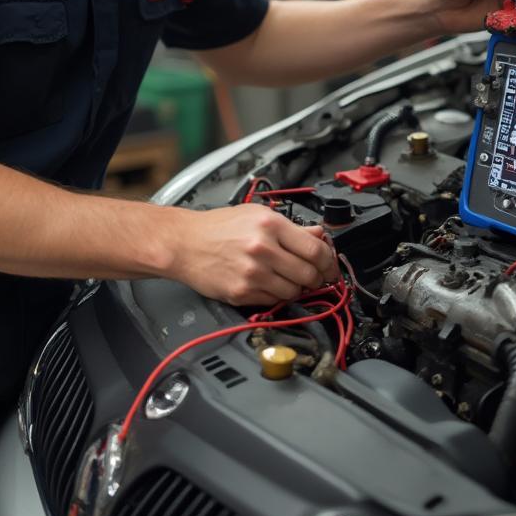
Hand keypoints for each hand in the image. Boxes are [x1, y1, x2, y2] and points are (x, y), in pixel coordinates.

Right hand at [169, 204, 340, 305]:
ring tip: (288, 279)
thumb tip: (319, 234)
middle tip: (316, 277)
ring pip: (294, 291)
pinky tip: (269, 284)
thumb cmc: (218, 227)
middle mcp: (263, 249)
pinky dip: (276, 295)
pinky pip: (273, 301)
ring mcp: (252, 273)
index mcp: (270, 225)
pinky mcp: (241, 293)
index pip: (316, 249)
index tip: (330, 266)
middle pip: (309, 273)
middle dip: (317, 278)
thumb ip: (291, 226)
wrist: (184, 243)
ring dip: (297, 288)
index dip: (329, 261)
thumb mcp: (257, 215)